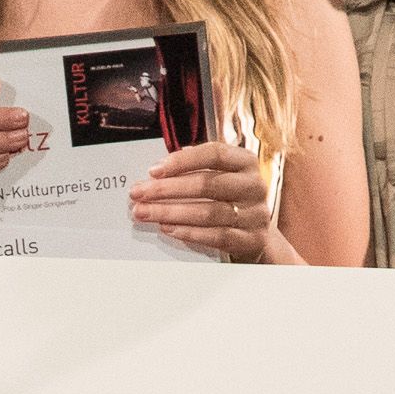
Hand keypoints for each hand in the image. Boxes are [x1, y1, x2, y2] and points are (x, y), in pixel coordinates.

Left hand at [131, 137, 272, 259]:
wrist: (256, 234)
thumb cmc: (228, 199)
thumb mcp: (219, 176)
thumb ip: (193, 170)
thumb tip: (155, 173)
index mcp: (245, 162)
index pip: (214, 154)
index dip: (182, 161)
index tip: (153, 170)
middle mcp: (254, 185)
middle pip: (207, 184)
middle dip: (167, 189)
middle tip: (138, 194)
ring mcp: (255, 214)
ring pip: (210, 212)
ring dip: (171, 212)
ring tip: (145, 213)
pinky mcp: (252, 239)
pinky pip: (218, 236)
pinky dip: (190, 232)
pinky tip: (168, 228)